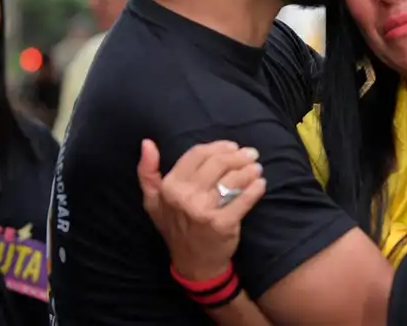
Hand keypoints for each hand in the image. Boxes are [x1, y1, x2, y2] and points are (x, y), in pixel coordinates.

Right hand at [138, 139, 265, 279]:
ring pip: (232, 179)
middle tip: (251, 155)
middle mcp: (184, 197)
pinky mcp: (222, 224)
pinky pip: (244, 199)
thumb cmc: (175, 227)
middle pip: (218, 163)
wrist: (193, 263)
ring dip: (249, 170)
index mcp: (169, 186)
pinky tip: (260, 184)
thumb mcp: (153, 201)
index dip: (218, 147)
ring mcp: (203, 211)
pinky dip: (255, 189)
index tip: (233, 147)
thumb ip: (147, 172)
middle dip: (238, 156)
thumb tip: (147, 142)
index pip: (198, 154)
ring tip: (257, 168)